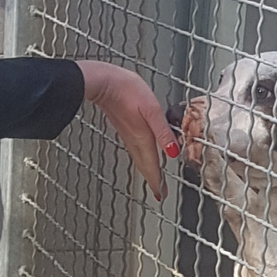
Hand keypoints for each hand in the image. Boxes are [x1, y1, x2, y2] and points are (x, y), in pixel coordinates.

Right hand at [75, 60, 178, 200]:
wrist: (103, 82)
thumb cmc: (126, 90)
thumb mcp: (151, 109)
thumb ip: (163, 132)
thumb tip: (173, 152)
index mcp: (142, 137)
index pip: (152, 165)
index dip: (157, 181)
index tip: (161, 194)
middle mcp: (134, 139)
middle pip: (144, 165)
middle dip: (152, 180)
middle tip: (158, 192)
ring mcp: (127, 134)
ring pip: (138, 159)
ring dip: (146, 170)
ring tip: (152, 179)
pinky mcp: (123, 127)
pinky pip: (134, 149)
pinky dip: (140, 158)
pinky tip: (141, 155)